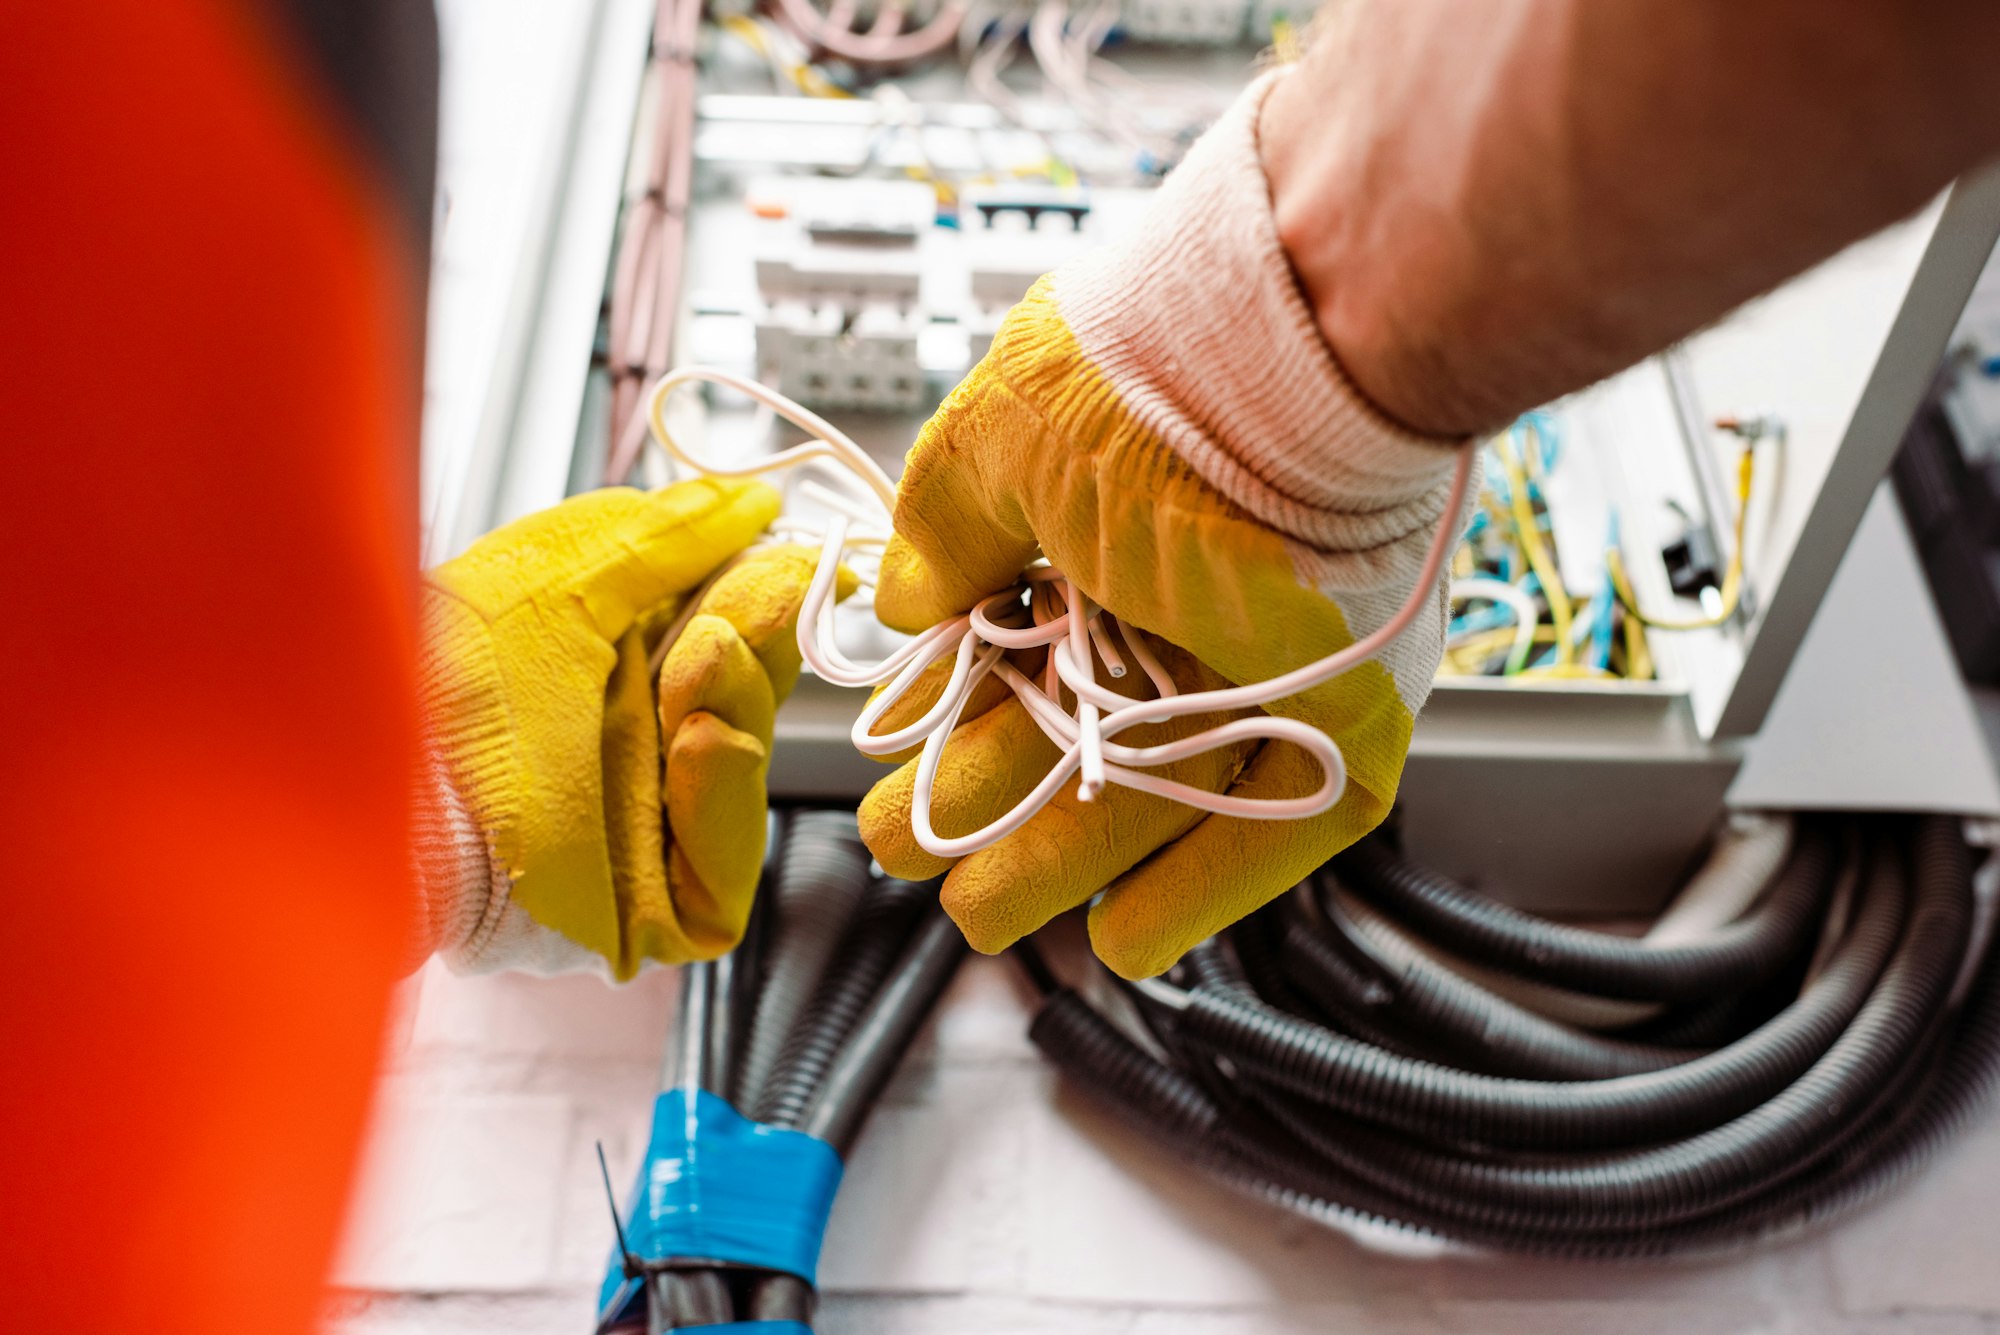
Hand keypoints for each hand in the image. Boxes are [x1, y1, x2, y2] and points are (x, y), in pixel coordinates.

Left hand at [413, 479, 849, 976]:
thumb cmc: (445, 689)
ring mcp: (636, 841)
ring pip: (744, 775)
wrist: (394, 793)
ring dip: (738, 699)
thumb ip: (662, 537)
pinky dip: (725, 792)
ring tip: (701, 659)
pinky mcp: (650, 916)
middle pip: (744, 701)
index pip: (716, 640)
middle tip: (750, 599)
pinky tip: (701, 738)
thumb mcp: (561, 580)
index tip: (797, 559)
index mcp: (596, 682)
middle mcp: (617, 759)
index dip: (762, 601)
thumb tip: (745, 500)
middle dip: (754, 639)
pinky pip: (727, 869)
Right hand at [856, 77, 1470, 979]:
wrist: (1303, 374)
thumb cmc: (1145, 392)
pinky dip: (1200, 890)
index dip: (946, 720)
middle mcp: (1186, 606)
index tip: (891, 770)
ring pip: (1160, 797)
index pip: (1014, 655)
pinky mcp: (1348, 724)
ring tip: (982, 917)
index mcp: (1107, 533)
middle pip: (1076, 737)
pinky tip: (1123, 942)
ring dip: (1066, 862)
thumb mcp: (996, 444)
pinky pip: (1275, 829)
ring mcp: (1271, 670)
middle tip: (913, 853)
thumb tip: (904, 599)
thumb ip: (944, 527)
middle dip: (986, 804)